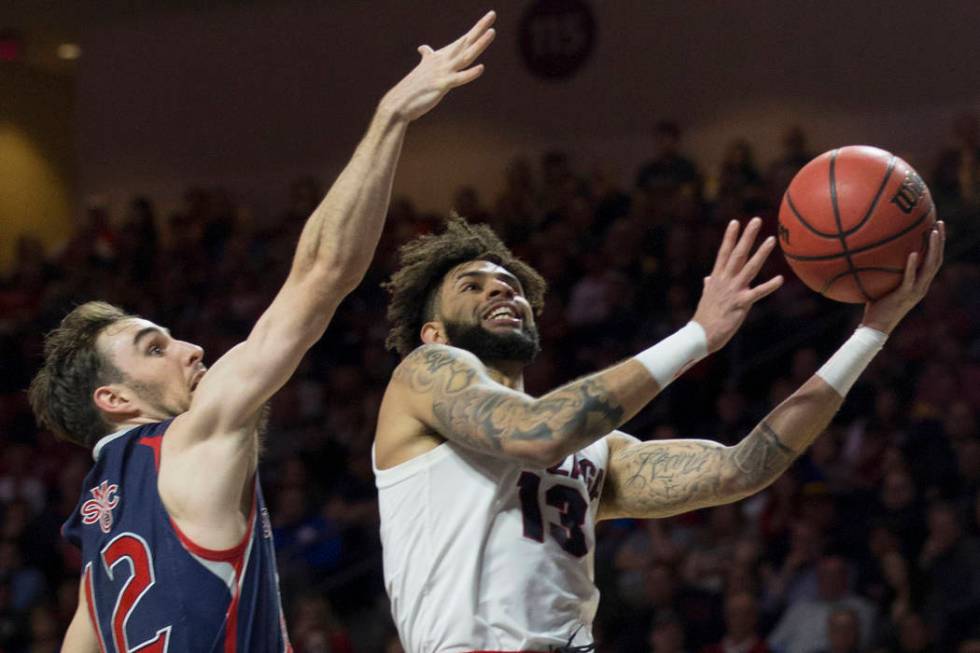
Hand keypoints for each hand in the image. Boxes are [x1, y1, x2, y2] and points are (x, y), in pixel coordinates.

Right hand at [378, 11, 495, 121]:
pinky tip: (481, 68)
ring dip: (479, 45)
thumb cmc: (413, 87)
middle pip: (466, 43)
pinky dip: (470, 73)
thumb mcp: (422, 69)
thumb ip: (427, 57)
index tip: (489, 17)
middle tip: (492, 14)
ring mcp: (443, 72)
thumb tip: (423, 48)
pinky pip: (458, 78)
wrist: (399, 101)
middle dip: (479, 29)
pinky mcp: (442, 85)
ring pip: (465, 56)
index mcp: (441, 56)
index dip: (476, 29)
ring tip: (492, 32)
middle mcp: (443, 60)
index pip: (463, 40)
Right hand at [692, 218, 783, 351]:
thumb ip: (709, 285)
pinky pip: (758, 292)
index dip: (729, 237)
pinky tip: (780, 279)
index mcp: (716, 278)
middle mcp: (725, 281)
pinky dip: (770, 285)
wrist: (700, 335)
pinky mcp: (741, 303)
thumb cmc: (704, 318)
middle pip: (737, 254)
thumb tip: (707, 278)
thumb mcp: (706, 297)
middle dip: (746, 237)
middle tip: (755, 220)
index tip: (735, 222)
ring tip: (771, 239)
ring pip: (749, 267)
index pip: (723, 253)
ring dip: (761, 253)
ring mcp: (733, 291)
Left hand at [862, 221, 944, 334]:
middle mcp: (921, 286)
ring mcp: (915, 291)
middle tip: (939, 223)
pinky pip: (910, 278)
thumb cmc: (874, 306)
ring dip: (933, 248)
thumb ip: (881, 270)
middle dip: (940, 241)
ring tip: (933, 232)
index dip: (937, 245)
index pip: (933, 261)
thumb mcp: (880, 285)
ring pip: (930, 267)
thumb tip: (868, 252)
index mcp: (919, 283)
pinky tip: (912, 253)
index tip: (935, 227)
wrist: (874, 327)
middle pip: (937, 259)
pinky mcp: (904, 295)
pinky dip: (912, 266)